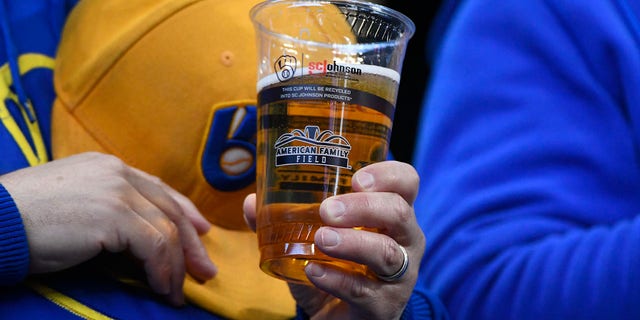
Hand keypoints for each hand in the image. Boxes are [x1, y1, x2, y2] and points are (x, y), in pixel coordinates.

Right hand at [0, 152, 216, 305]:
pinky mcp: (114, 214)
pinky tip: (161, 288)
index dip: (183, 211)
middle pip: (169, 208)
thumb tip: (133, 235)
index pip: (157, 189)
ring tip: (176, 293)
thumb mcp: (73, 204)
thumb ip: (106, 207)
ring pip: (166, 230)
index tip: (200, 232)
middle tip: (204, 270)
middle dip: (190, 243)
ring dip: (176, 266)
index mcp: (107, 166)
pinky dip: (163, 270)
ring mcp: (117, 190)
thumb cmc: (23, 220)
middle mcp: (117, 172)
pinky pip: (154, 246)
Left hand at [244, 160, 424, 319]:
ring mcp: (400, 275)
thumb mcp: (312, 239)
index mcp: (390, 213)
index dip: (387, 174)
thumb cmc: (336, 266)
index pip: (405, 182)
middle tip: (327, 210)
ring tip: (321, 240)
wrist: (339, 317)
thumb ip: (283, 220)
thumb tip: (252, 202)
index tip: (356, 178)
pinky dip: (337, 280)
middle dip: (363, 207)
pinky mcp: (385, 306)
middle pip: (399, 213)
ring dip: (353, 243)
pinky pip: (365, 291)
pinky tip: (313, 272)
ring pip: (388, 254)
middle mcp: (404, 240)